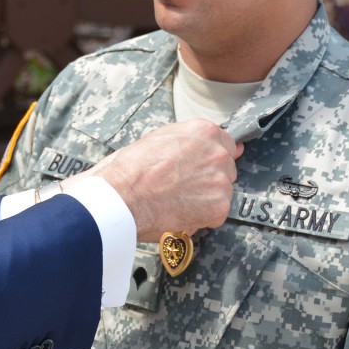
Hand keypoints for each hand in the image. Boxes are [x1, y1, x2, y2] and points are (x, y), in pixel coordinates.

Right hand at [70, 119, 241, 241]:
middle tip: (182, 186)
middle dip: (209, 178)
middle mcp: (217, 152)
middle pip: (225, 167)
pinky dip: (202, 217)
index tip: (201, 166)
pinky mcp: (219, 206)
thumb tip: (211, 144)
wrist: (123, 196)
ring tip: (177, 199)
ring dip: (205, 198)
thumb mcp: (159, 138)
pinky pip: (217, 213)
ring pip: (222, 191)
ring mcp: (220, 180)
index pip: (225, 142)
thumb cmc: (132, 169)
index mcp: (203, 131)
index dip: (210, 158)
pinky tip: (181, 211)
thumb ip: (189, 140)